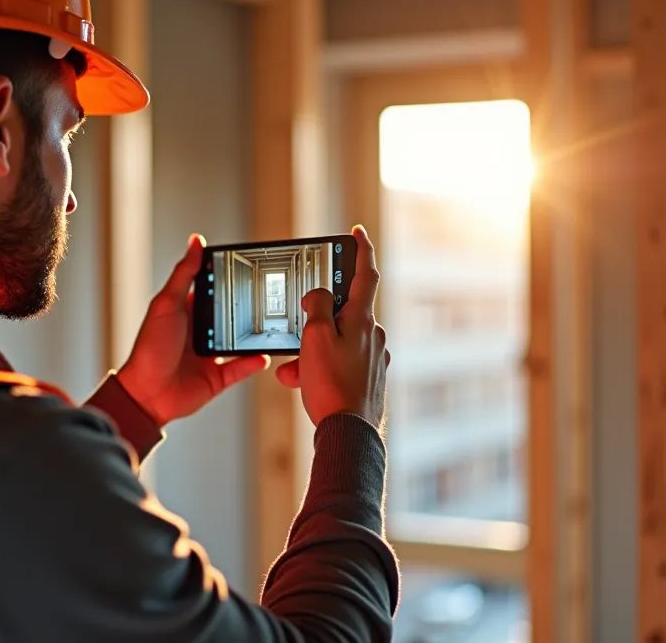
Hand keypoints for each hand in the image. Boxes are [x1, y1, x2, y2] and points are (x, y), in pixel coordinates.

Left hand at [116, 234, 269, 425]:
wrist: (147, 393)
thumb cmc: (149, 348)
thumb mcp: (166, 304)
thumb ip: (184, 275)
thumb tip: (196, 242)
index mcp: (188, 312)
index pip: (213, 290)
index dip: (228, 279)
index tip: (248, 267)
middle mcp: (201, 332)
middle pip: (231, 315)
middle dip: (247, 307)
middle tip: (269, 295)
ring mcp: (211, 355)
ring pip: (240, 341)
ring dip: (254, 335)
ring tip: (273, 323)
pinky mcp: (218, 377)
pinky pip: (242, 368)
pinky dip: (253, 362)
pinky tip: (264, 355)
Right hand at [276, 225, 389, 427]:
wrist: (349, 434)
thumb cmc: (332, 386)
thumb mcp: (314, 338)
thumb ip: (316, 307)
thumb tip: (319, 296)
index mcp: (363, 319)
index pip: (365, 274)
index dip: (360, 249)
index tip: (356, 232)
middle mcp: (373, 335)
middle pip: (341, 313)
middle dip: (314, 321)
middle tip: (295, 333)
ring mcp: (374, 357)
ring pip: (336, 341)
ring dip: (311, 351)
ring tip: (291, 371)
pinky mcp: (369, 378)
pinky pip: (340, 362)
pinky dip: (319, 367)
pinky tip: (301, 382)